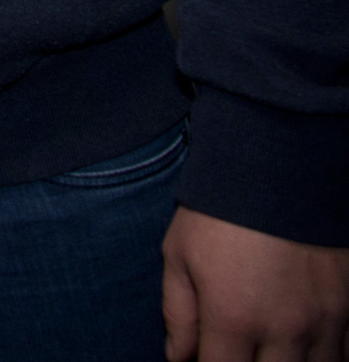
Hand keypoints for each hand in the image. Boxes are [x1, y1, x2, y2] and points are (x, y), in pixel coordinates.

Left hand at [163, 206, 348, 359]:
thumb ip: (178, 312)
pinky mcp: (348, 308)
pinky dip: (326, 358)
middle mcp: (283, 330)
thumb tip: (178, 357)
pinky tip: (306, 349)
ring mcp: (322, 322)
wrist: (278, 166)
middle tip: (238, 350)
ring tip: (269, 350)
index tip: (206, 357)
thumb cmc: (219, 210)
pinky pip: (345, 356)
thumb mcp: (179, 254)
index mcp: (234, 318)